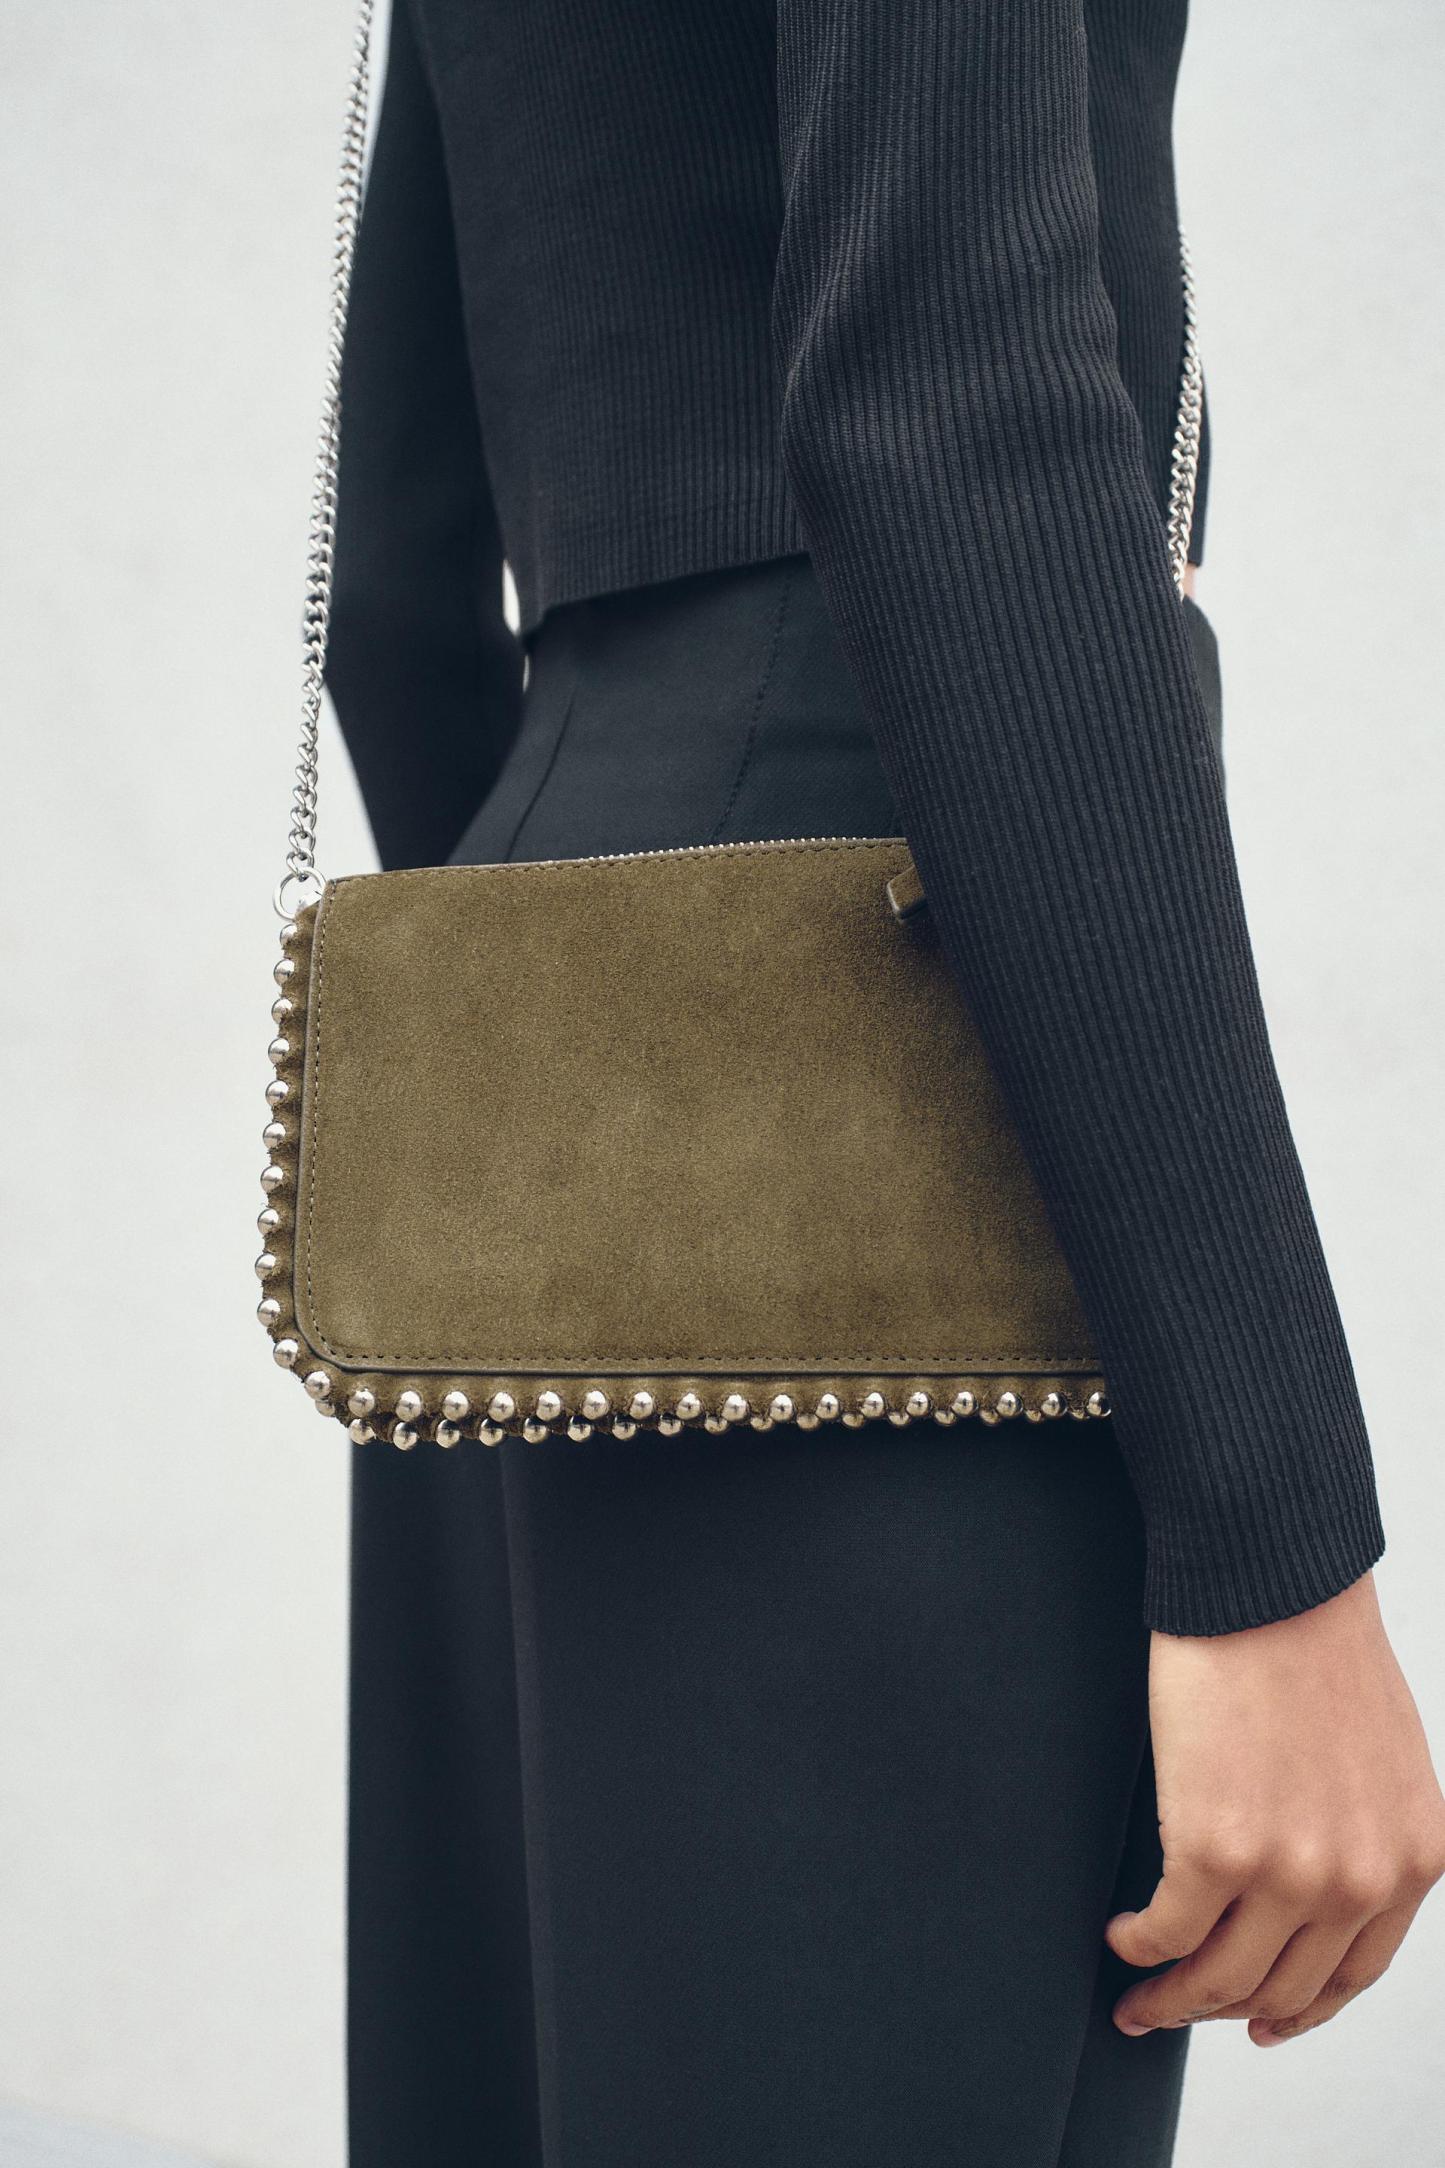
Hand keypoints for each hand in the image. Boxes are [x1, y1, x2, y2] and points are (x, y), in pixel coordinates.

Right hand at [1107, 1572, 1444, 2044]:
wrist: (1267, 1577)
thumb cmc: (1308, 1640)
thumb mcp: (1377, 1756)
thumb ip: (1358, 1828)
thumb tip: (1304, 1888)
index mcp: (1413, 1856)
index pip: (1352, 1974)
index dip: (1296, 2008)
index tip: (1255, 2021)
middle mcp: (1362, 1878)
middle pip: (1281, 1987)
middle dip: (1219, 2009)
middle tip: (1167, 2009)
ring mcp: (1290, 1870)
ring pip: (1220, 1977)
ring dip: (1169, 1998)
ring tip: (1132, 1990)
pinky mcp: (1213, 1847)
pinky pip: (1166, 1931)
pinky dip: (1138, 1944)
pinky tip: (1120, 1934)